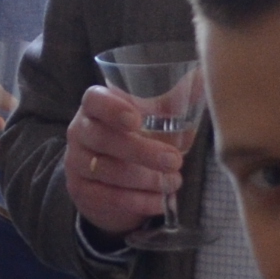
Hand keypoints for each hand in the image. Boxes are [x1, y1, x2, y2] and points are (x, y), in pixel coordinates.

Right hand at [65, 84, 188, 236]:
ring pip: (108, 170)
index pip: (94, 100)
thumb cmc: (138, 138)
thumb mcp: (154, 119)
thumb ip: (175, 101)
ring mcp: (76, 162)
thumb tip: (203, 77)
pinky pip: (108, 197)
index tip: (137, 119)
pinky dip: (138, 201)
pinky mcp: (81, 192)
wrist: (111, 180)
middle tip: (175, 160)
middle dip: (142, 151)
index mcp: (95, 107)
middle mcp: (80, 132)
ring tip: (175, 181)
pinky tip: (161, 201)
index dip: (112, 109)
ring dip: (146, 179)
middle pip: (103, 138)